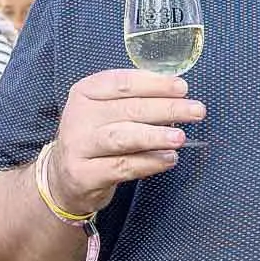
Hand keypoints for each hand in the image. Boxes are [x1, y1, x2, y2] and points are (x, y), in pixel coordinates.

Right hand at [44, 69, 206, 215]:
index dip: (155, 84)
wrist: (63, 178)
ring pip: (122, 138)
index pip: (122, 82)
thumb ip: (135, 101)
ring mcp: (78, 147)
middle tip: (195, 111)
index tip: (182, 88)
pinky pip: (122, 167)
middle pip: (128, 109)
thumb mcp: (106, 112)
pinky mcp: (83, 175)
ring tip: (181, 137)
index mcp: (85, 92)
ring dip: (155, 136)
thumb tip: (177, 96)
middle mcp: (78, 116)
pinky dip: (149, 163)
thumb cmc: (96, 138)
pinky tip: (168, 159)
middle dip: (166, 109)